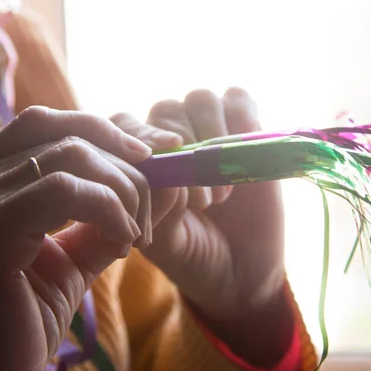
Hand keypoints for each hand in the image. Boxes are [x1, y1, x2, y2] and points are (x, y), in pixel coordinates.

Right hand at [0, 106, 151, 370]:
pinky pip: (61, 189)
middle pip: (62, 131)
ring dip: (125, 189)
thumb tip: (131, 202)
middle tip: (158, 201)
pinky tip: (124, 241)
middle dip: (127, 161)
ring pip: (70, 155)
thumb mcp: (65, 268)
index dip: (104, 130)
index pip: (45, 126)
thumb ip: (92, 229)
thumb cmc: (17, 330)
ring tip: (138, 233)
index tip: (153, 154)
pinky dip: (108, 206)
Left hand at [112, 88, 291, 366]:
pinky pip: (238, 97)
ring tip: (221, 193)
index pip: (125, 125)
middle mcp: (171, 143)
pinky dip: (242, 119)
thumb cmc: (193, 258)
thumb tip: (164, 174)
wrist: (242, 272)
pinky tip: (244, 159)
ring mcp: (208, 133)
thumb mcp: (165, 243)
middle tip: (201, 203)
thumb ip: (157, 209)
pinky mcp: (245, 131)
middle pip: (166, 110)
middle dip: (185, 153)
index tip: (161, 165)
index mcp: (140, 165)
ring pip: (200, 99)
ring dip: (213, 139)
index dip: (140, 137)